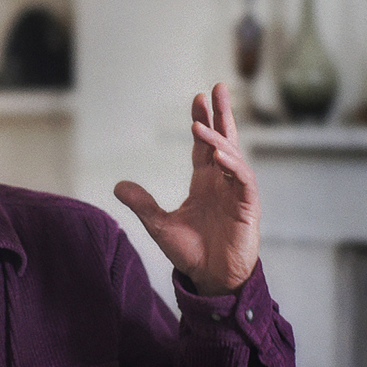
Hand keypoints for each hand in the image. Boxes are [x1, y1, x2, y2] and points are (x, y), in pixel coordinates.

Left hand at [114, 83, 260, 295]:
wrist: (211, 279)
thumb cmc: (191, 253)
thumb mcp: (159, 225)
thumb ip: (142, 204)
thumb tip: (118, 185)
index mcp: (205, 182)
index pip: (204, 145)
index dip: (202, 122)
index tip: (197, 98)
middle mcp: (222, 182)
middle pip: (224, 140)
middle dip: (221, 114)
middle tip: (218, 87)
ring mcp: (236, 192)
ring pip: (234, 155)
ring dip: (220, 136)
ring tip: (202, 121)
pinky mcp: (248, 206)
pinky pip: (243, 179)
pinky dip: (233, 164)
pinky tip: (220, 151)